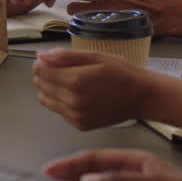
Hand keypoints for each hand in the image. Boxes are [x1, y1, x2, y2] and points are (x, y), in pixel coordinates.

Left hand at [32, 49, 154, 129]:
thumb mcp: (95, 56)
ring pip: (45, 99)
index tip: (49, 60)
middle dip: (45, 74)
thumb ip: (65, 56)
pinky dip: (61, 101)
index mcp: (75, 80)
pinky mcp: (80, 124)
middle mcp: (73, 101)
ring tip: (68, 81)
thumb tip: (41, 55)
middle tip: (60, 69)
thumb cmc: (121, 74)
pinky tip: (76, 94)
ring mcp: (76, 115)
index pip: (41, 70)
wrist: (141, 97)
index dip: (42, 62)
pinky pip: (59, 111)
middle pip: (41, 85)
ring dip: (50, 89)